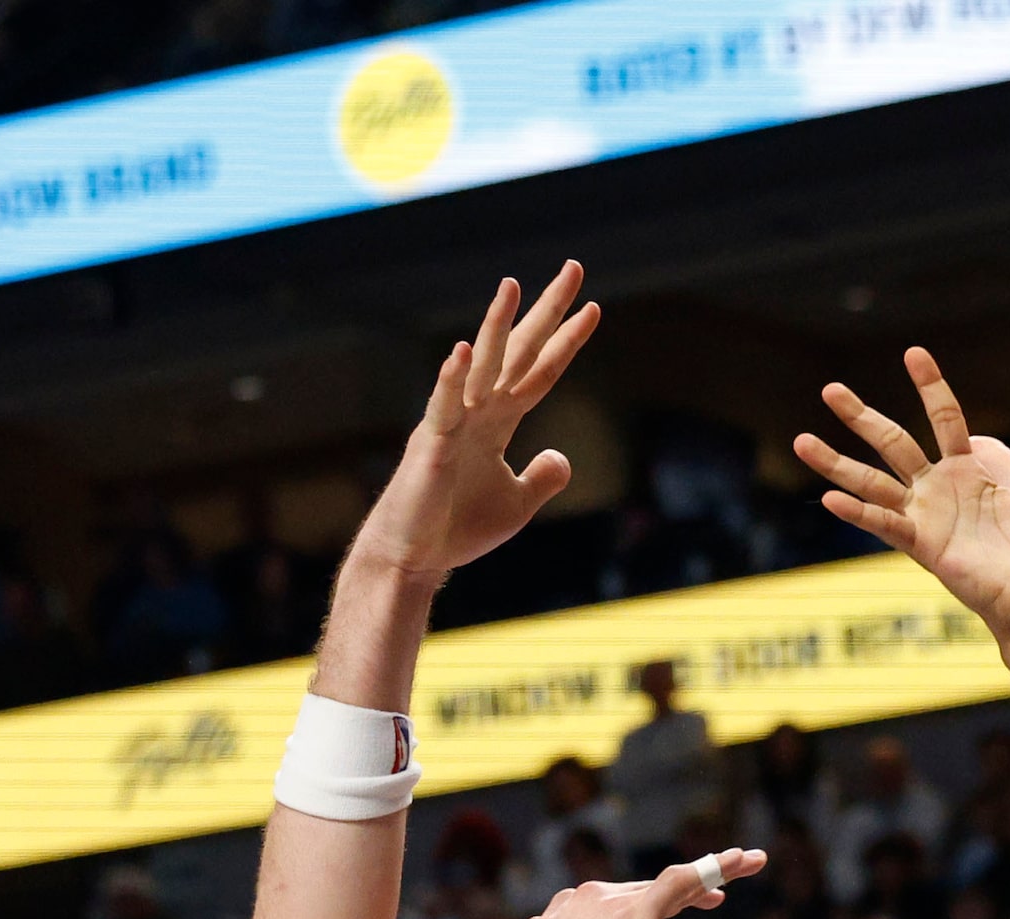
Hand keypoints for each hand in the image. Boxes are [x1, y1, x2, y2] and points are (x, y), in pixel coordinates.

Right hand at [345, 264, 601, 581]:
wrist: (415, 558)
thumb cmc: (457, 529)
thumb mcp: (515, 505)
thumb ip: (540, 478)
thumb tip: (562, 457)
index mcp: (498, 421)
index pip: (540, 372)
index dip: (567, 341)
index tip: (595, 308)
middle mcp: (477, 411)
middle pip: (518, 352)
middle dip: (546, 312)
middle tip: (574, 268)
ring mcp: (453, 423)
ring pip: (479, 367)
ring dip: (495, 327)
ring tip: (513, 286)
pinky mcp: (430, 445)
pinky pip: (442, 407)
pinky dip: (451, 379)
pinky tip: (462, 350)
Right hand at [796, 348, 1009, 638]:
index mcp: (968, 470)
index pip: (944, 418)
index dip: (930, 386)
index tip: (914, 354)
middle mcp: (938, 488)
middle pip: (892, 442)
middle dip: (861, 416)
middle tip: (830, 388)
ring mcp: (924, 516)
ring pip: (872, 481)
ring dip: (836, 463)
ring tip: (801, 441)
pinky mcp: (922, 545)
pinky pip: (885, 524)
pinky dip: (858, 512)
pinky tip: (829, 498)